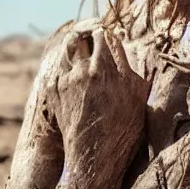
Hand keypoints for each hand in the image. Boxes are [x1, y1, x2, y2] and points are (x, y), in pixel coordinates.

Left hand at [51, 24, 148, 165]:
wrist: (95, 154)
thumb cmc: (124, 127)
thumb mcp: (136, 94)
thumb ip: (127, 66)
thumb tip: (119, 46)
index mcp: (104, 66)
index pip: (102, 35)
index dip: (105, 33)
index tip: (106, 35)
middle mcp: (82, 68)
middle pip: (79, 37)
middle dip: (86, 35)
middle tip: (90, 37)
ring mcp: (64, 79)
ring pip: (65, 51)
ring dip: (73, 48)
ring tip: (80, 51)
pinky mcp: (53, 90)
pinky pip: (57, 69)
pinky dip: (65, 67)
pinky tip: (72, 74)